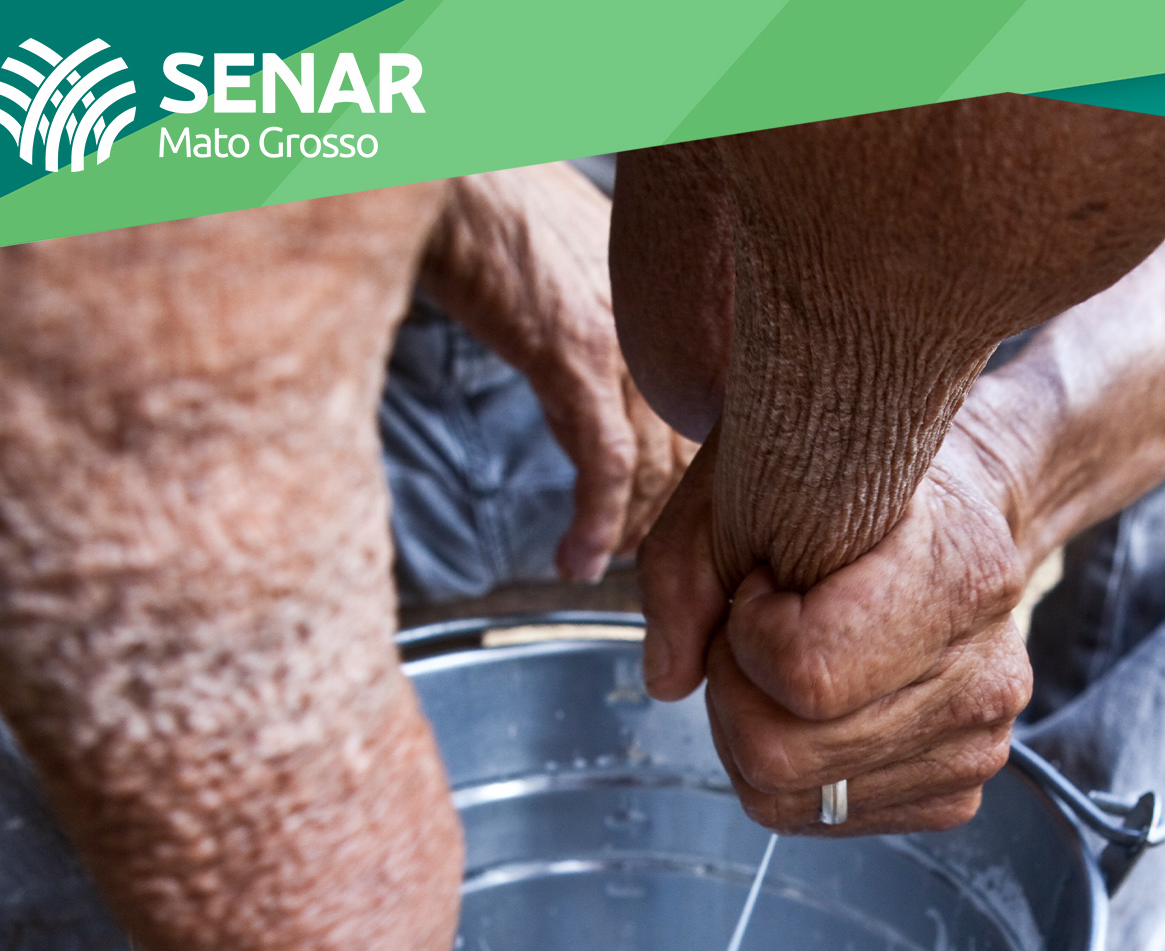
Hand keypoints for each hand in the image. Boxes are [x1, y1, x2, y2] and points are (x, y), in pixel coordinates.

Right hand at [422, 165, 696, 580]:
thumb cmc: (509, 216)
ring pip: (655, 468)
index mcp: (686, 305)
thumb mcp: (596, 273)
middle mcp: (673, 320)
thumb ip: (627, 335)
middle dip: (664, 518)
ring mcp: (631, 339)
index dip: (691, 482)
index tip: (670, 519)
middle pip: (692, 453)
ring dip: (626, 532)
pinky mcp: (579, 357)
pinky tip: (577, 557)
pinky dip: (595, 523)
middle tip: (636, 557)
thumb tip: (629, 403)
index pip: (713, 419)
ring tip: (598, 562)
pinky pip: (606, 465)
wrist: (451, 174)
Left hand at [640, 426, 1032, 832]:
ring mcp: (977, 747)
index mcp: (964, 575)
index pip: (807, 673)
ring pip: (789, 799)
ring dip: (750, 734)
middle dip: (732, 694)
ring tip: (778, 666)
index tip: (761, 584)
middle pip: (783, 755)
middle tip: (750, 634)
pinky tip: (810, 707)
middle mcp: (987, 677)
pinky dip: (787, 770)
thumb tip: (665, 682)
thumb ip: (685, 567)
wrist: (945, 525)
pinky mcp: (955, 795)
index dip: (746, 635)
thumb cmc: (846, 489)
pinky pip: (820, 820)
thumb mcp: (750, 478)